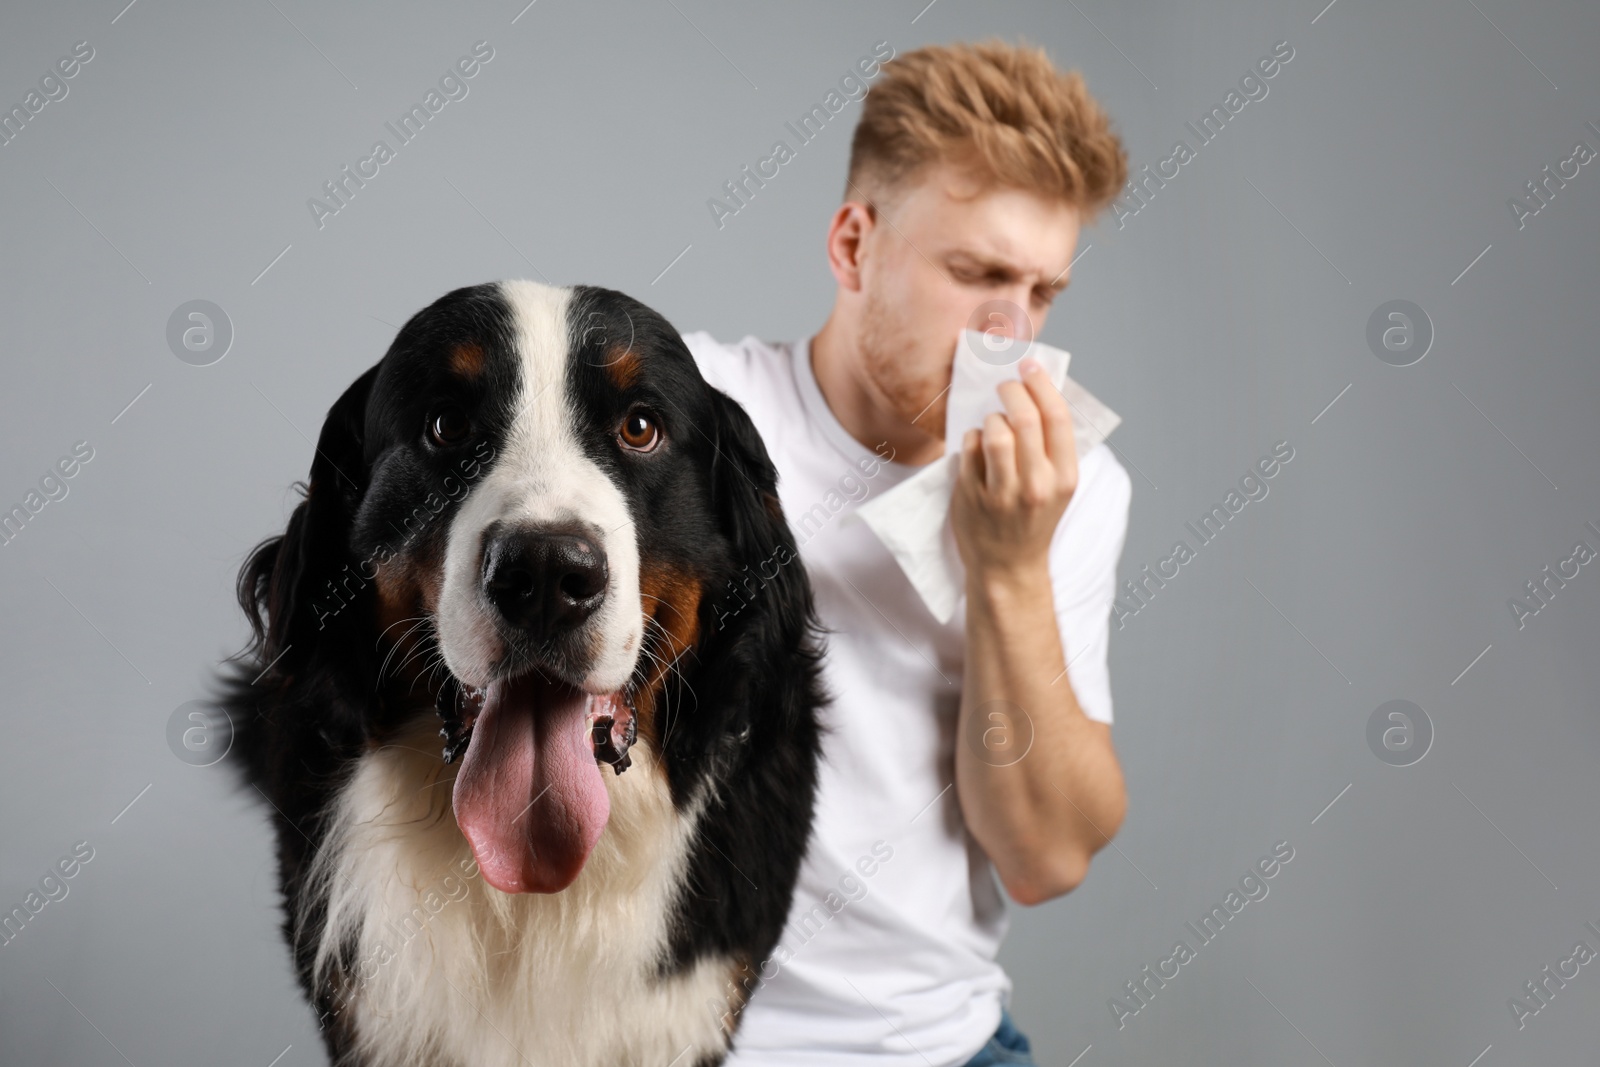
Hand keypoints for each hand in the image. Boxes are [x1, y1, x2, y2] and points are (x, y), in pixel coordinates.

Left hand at [951, 357, 1078, 586]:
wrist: (1008, 566)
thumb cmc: (1034, 518)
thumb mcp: (1057, 485)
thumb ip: (1051, 445)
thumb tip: (1038, 390)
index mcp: (1064, 478)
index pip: (1057, 417)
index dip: (1042, 384)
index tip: (1029, 367)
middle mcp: (1036, 485)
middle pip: (1023, 418)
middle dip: (1012, 391)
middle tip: (1005, 386)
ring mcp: (1002, 493)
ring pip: (994, 431)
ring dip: (991, 417)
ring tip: (993, 423)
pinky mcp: (972, 495)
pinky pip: (970, 447)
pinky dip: (973, 438)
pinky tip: (978, 446)